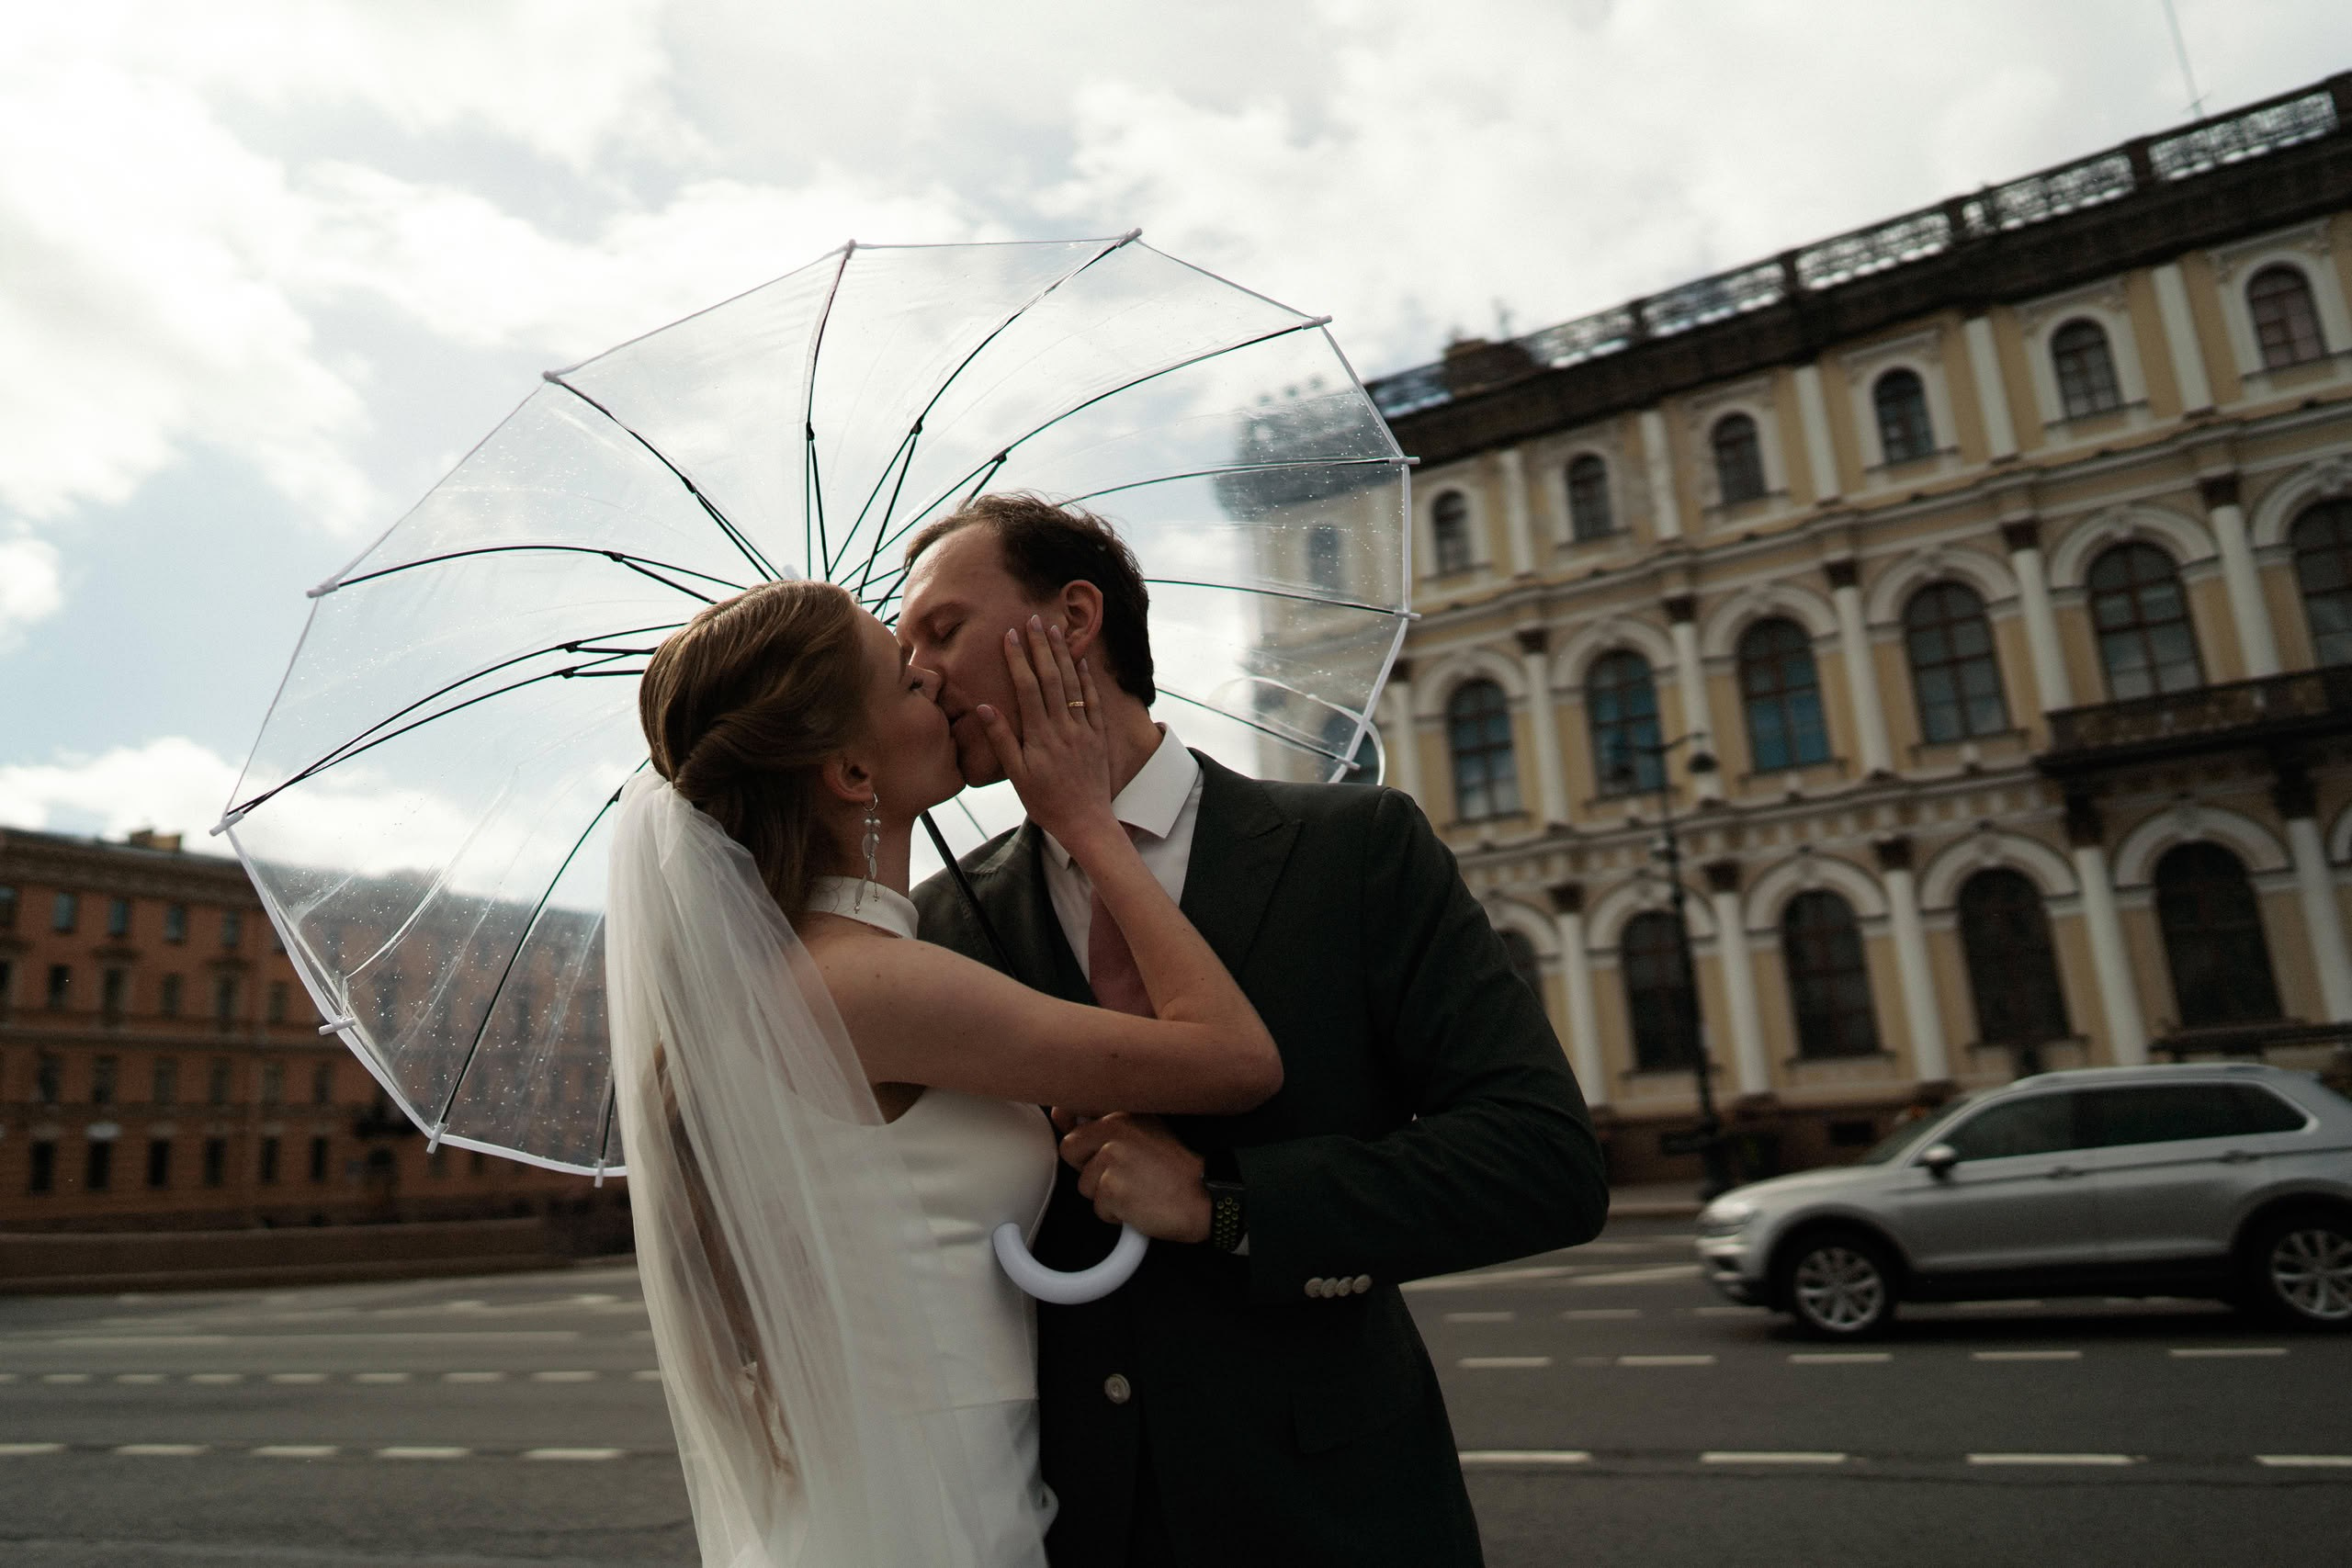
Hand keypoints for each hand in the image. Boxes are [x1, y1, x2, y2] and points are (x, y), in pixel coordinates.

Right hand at [975, 616, 1118, 851]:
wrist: (1086, 821)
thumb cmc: (1046, 801)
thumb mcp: (1017, 775)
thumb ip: (1002, 740)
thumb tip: (985, 707)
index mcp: (1041, 736)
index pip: (1028, 687)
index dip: (1018, 659)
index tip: (1010, 635)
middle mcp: (1064, 727)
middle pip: (1052, 678)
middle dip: (1042, 647)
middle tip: (1035, 620)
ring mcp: (1084, 729)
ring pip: (1073, 684)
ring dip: (1064, 655)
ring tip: (1056, 630)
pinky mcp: (1099, 735)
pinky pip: (1092, 701)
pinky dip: (1086, 679)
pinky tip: (1080, 661)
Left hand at [1058, 1112, 1211, 1243]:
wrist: (1206, 1197)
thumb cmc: (1176, 1170)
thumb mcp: (1142, 1132)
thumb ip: (1100, 1121)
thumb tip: (1060, 1113)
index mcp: (1121, 1112)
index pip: (1073, 1111)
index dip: (1078, 1133)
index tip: (1094, 1146)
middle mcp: (1114, 1129)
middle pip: (1069, 1151)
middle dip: (1089, 1168)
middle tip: (1125, 1174)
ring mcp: (1112, 1158)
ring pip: (1083, 1184)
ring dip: (1104, 1194)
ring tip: (1136, 1189)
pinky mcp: (1112, 1189)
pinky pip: (1097, 1208)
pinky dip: (1116, 1214)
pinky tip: (1139, 1204)